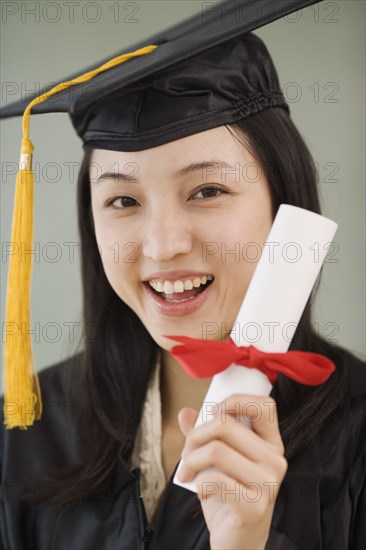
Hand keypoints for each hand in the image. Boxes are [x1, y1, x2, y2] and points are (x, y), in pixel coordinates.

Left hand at [177, 394, 286, 549]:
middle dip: (195, 435)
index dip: (235, 401)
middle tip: (186, 453)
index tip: (213, 414)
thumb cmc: (228, 497)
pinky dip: (199, 483)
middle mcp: (275, 460)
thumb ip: (205, 435)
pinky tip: (202, 492)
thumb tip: (185, 413)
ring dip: (191, 460)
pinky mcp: (255, 507)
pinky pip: (214, 479)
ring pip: (216, 449)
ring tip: (188, 472)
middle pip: (226, 425)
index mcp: (271, 444)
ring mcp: (268, 484)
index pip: (264, 406)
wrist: (237, 543)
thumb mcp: (218, 462)